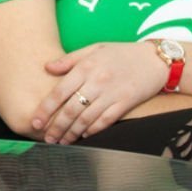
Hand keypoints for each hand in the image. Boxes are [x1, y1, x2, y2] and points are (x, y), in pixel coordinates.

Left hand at [32, 43, 168, 143]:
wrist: (156, 59)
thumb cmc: (122, 53)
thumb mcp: (95, 48)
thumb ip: (69, 59)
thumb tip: (47, 68)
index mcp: (86, 67)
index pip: (59, 92)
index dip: (46, 109)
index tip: (35, 122)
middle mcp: (97, 81)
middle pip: (71, 109)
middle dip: (56, 127)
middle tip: (47, 138)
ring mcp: (112, 94)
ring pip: (86, 119)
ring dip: (72, 133)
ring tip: (62, 141)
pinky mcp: (126, 103)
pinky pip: (106, 121)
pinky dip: (93, 130)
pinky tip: (84, 136)